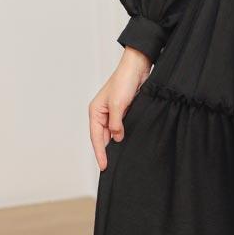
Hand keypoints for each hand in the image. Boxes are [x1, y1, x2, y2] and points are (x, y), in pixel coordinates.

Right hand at [89, 46, 152, 170]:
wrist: (138, 67)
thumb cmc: (124, 81)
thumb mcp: (119, 104)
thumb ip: (116, 123)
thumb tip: (117, 138)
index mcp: (96, 111)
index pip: (96, 137)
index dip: (100, 153)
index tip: (103, 166)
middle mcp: (102, 113)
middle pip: (102, 137)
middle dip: (105, 151)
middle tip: (109, 167)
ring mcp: (114, 113)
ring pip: (112, 133)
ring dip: (115, 144)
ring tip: (118, 159)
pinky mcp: (124, 111)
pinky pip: (121, 128)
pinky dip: (123, 136)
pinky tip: (126, 144)